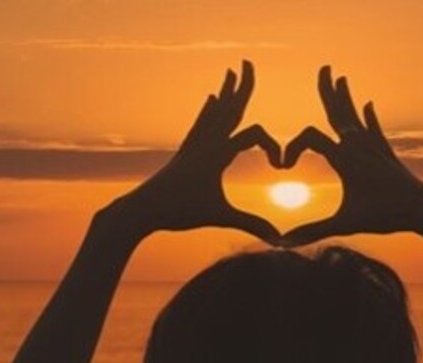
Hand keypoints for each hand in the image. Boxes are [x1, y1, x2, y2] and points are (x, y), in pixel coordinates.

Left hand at [107, 60, 282, 242]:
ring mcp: (194, 145)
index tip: (282, 168)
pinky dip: (210, 109)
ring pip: (214, 112)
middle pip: (229, 108)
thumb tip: (281, 240)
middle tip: (248, 62)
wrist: (141, 210)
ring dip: (226, 92)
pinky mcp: (185, 152)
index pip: (254, 135)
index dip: (274, 147)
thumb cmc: (179, 212)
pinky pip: (202, 123)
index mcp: (216, 154)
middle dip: (241, 86)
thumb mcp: (219, 217)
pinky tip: (210, 100)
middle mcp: (205, 143)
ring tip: (230, 73)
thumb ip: (251, 223)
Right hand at [278, 65, 422, 246]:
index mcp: (347, 158)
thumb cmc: (387, 216)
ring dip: (346, 98)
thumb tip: (282, 244)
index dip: (291, 148)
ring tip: (341, 78)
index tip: (283, 167)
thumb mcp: (346, 224)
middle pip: (339, 112)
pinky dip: (369, 117)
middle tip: (323, 69)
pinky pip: (374, 130)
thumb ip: (313, 230)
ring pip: (356, 117)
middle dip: (328, 91)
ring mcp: (375, 149)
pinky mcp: (387, 156)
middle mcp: (361, 147)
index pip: (310, 138)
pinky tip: (368, 105)